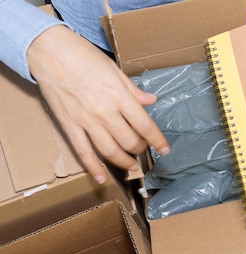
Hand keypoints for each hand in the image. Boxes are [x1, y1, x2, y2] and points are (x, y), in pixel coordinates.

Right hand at [27, 25, 168, 183]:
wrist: (48, 50)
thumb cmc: (83, 56)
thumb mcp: (114, 69)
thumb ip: (133, 90)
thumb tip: (151, 101)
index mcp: (120, 96)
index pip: (145, 125)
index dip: (158, 140)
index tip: (165, 149)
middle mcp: (105, 111)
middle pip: (129, 141)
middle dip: (140, 149)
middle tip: (143, 149)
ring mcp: (86, 120)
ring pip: (110, 151)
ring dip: (124, 162)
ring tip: (131, 166)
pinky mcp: (69, 125)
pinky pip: (83, 152)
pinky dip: (93, 168)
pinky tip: (101, 178)